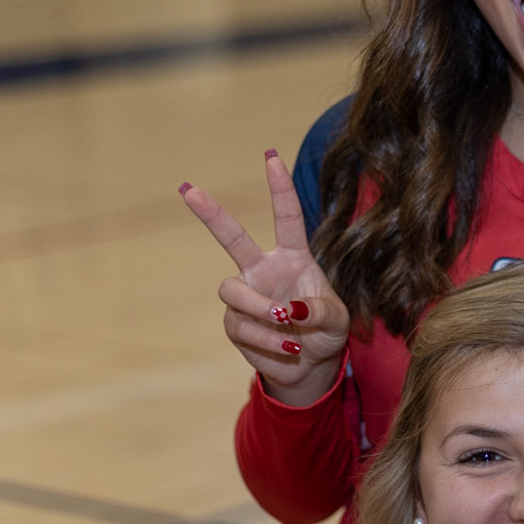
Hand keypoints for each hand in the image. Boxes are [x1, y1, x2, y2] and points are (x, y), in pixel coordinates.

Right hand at [179, 150, 350, 406]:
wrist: (310, 365)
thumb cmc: (325, 332)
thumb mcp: (336, 320)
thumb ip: (319, 310)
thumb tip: (288, 310)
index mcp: (293, 257)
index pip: (286, 217)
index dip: (279, 188)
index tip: (270, 157)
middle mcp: (264, 270)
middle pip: (232, 237)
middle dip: (210, 214)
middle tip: (188, 189)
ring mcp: (246, 295)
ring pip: (232, 290)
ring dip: (259, 309)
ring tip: (285, 324)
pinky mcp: (235, 323)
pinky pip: (242, 327)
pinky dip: (267, 340)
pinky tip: (286, 348)